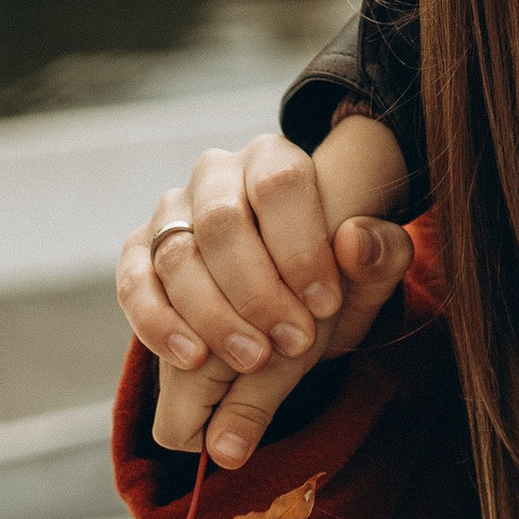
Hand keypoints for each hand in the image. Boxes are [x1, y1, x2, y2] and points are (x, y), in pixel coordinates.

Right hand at [120, 116, 410, 466]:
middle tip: (292, 343)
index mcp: (275, 159)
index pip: (279, 184)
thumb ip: (383, 255)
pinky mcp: (141, 252)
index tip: (324, 305)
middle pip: (221, 220)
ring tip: (254, 359)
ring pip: (177, 254)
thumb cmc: (333, 277)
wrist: (291, 297)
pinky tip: (192, 357)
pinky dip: (159, 323)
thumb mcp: (372, 273)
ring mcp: (172, 211)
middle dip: (257, 290)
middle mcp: (216, 175)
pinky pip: (135, 282)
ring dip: (214, 314)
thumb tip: (356, 240)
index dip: (300, 247)